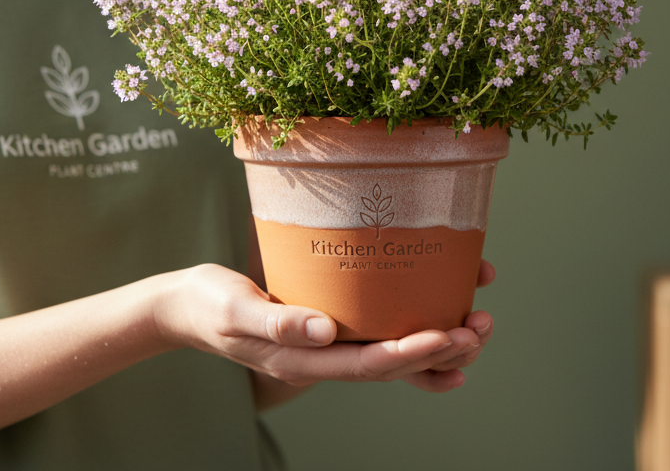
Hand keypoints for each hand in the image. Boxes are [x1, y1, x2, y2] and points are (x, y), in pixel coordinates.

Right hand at [154, 261, 494, 392]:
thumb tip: (322, 330)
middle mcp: (323, 358)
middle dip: (442, 350)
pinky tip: (449, 330)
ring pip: (395, 355)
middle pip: (393, 365)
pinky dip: (419, 338)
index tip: (448, 335)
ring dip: (441, 345)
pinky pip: (382, 339)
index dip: (412, 354)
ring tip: (480, 323)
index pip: (368, 364)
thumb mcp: (234, 309)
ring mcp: (329, 347)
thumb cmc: (208, 304)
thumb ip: (275, 319)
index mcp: (302, 359)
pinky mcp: (332, 329)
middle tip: (481, 327)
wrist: (188, 306)